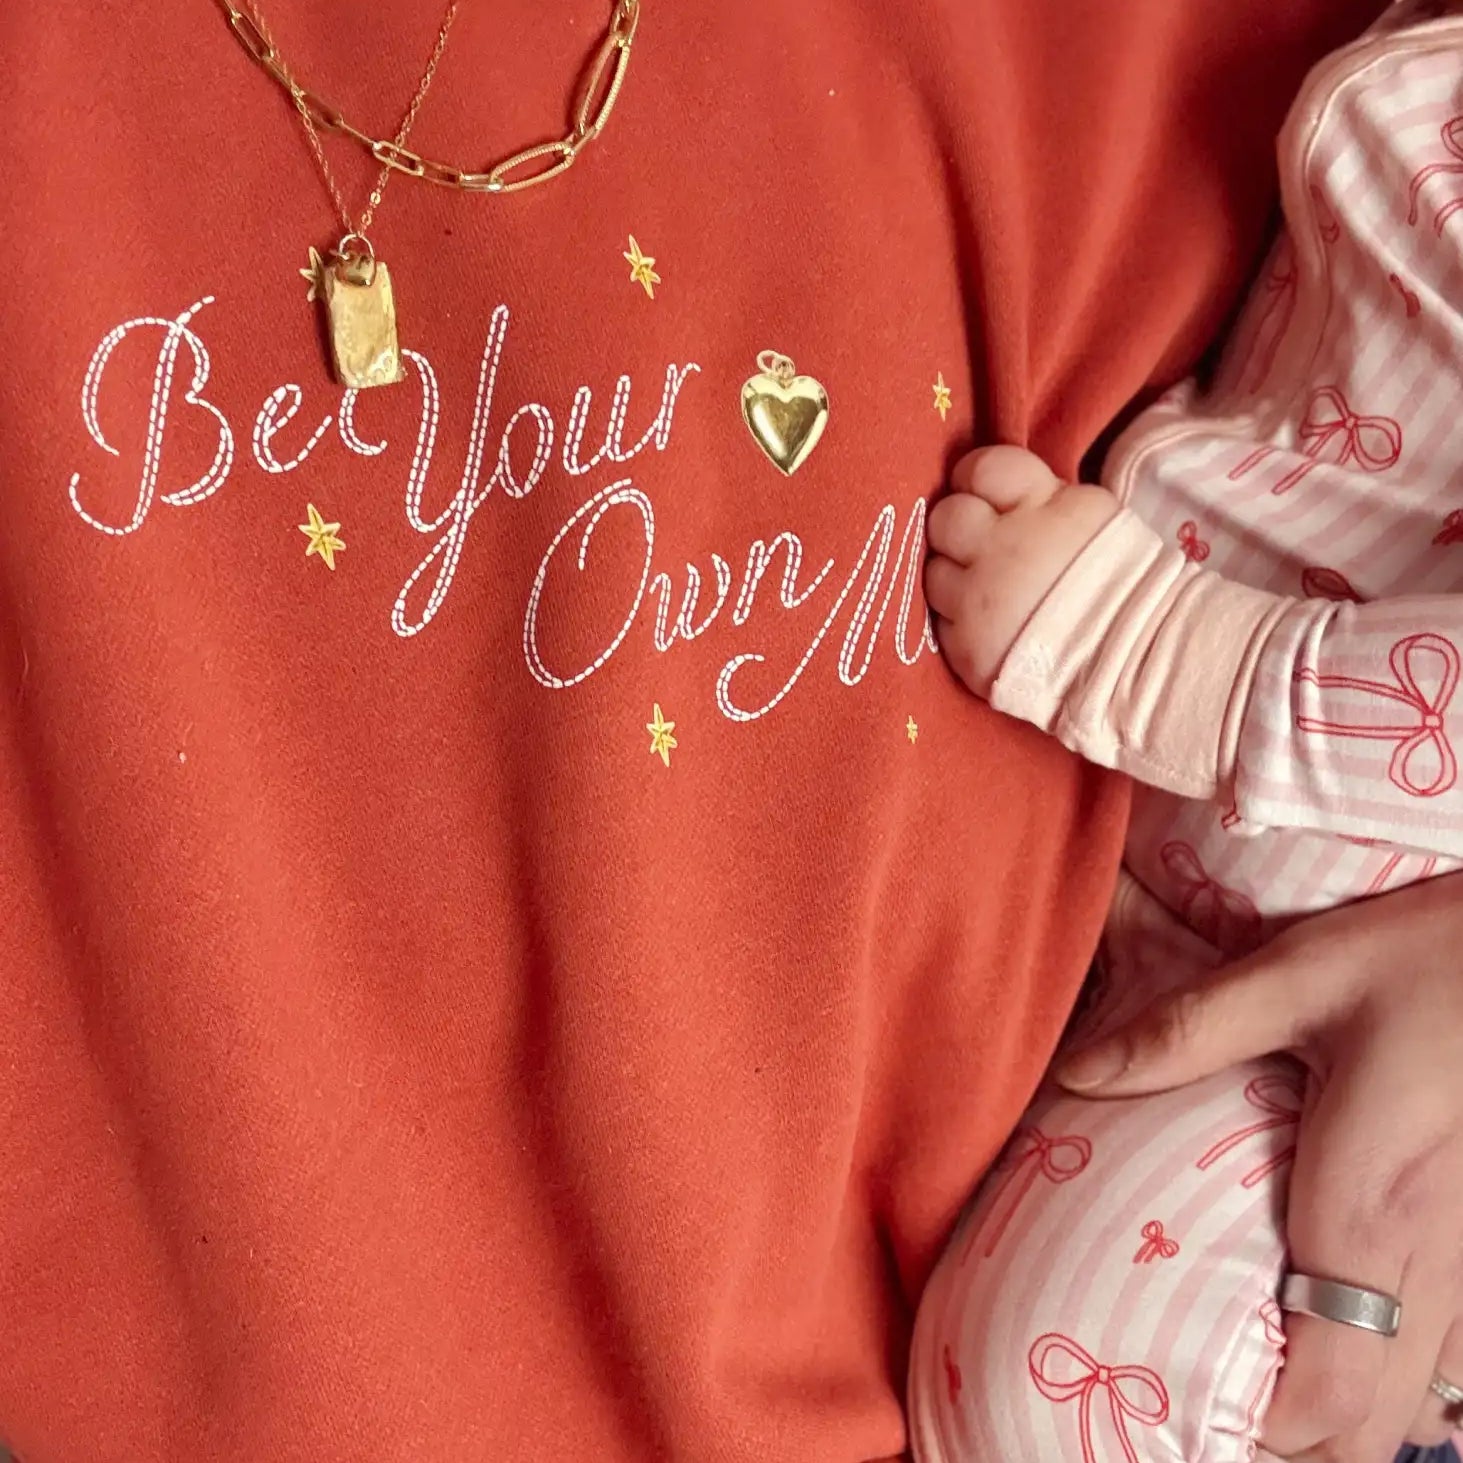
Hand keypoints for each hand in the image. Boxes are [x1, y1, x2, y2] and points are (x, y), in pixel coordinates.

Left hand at [924, 445, 1117, 696]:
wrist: (1138, 665)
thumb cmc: (1128, 588)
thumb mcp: (1099, 521)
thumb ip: (1046, 502)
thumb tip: (1004, 496)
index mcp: (1045, 507)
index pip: (986, 466)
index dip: (976, 477)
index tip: (981, 493)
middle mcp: (1002, 547)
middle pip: (947, 516)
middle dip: (957, 527)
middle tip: (978, 545)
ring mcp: (978, 600)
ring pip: (935, 572)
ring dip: (954, 578)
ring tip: (987, 594)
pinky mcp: (965, 647)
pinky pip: (941, 623)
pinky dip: (960, 623)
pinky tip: (990, 629)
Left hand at [1056, 874, 1462, 1458]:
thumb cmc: (1431, 957)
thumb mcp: (1300, 974)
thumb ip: (1188, 1030)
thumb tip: (1079, 1072)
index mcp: (1372, 1208)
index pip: (1331, 1392)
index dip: (1268, 1434)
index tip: (1196, 1419)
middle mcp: (1439, 1257)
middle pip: (1378, 1423)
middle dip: (1300, 1443)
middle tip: (1213, 1411)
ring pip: (1424, 1396)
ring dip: (1350, 1412)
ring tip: (1267, 1384)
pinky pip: (1455, 1350)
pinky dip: (1400, 1370)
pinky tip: (1346, 1332)